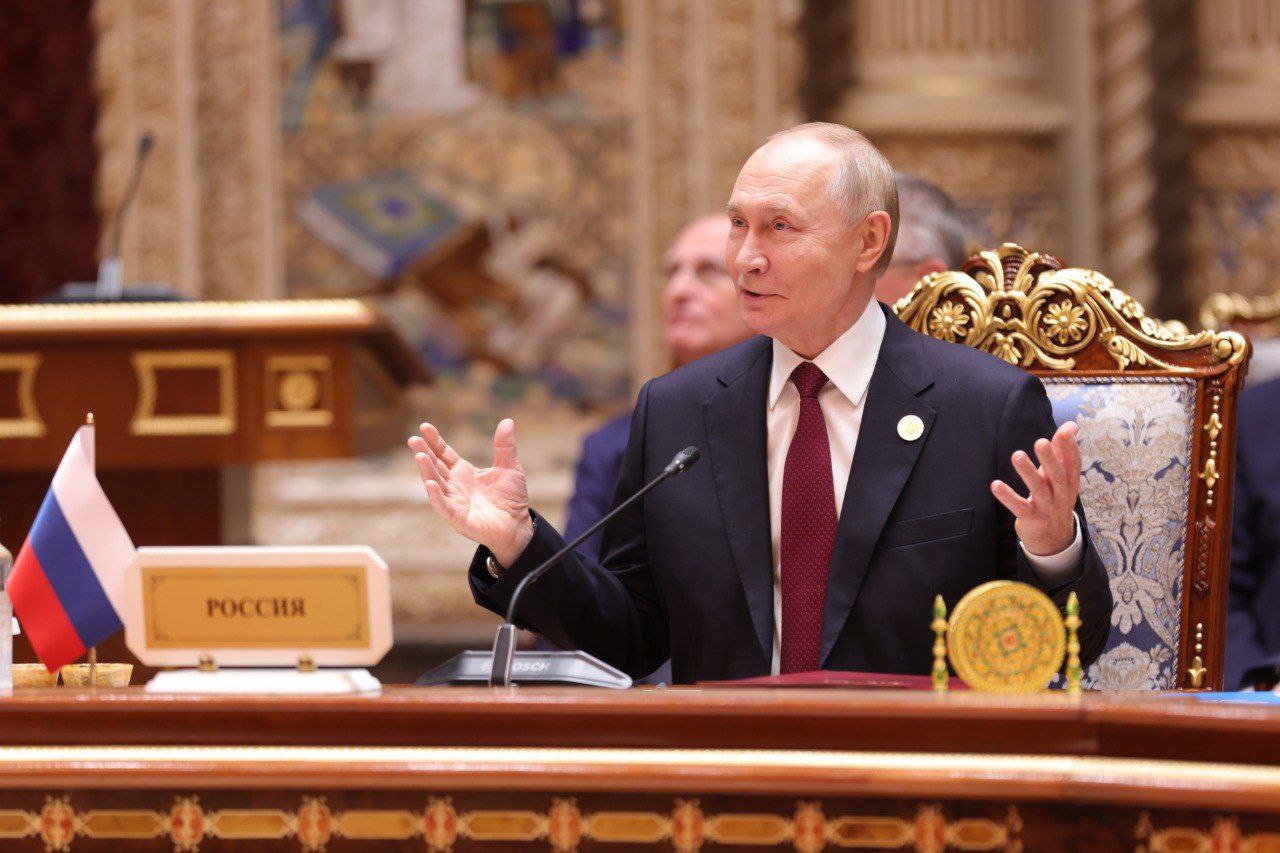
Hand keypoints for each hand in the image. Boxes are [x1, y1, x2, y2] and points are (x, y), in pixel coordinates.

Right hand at [408, 418, 534, 567]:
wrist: (518, 525)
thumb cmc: (511, 498)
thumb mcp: (510, 468)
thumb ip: (505, 447)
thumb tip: (508, 421)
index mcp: (463, 472)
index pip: (443, 453)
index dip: (434, 441)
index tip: (425, 427)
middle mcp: (454, 486)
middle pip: (435, 467)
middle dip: (424, 453)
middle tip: (413, 439)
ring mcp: (454, 502)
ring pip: (435, 484)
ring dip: (426, 471)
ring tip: (419, 456)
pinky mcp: (458, 518)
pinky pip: (443, 506)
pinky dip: (436, 496)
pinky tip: (430, 484)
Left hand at [990, 421, 1080, 555]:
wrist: (1055, 539)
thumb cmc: (1056, 499)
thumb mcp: (1062, 477)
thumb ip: (1062, 451)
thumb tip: (1071, 425)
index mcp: (1070, 483)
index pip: (1073, 464)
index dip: (1070, 448)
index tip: (1066, 431)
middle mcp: (1061, 495)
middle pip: (1057, 476)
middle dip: (1050, 459)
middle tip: (1040, 442)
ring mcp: (1047, 508)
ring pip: (1038, 490)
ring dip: (1028, 472)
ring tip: (1017, 456)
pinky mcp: (1031, 519)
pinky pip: (1019, 507)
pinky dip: (1008, 497)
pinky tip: (995, 485)